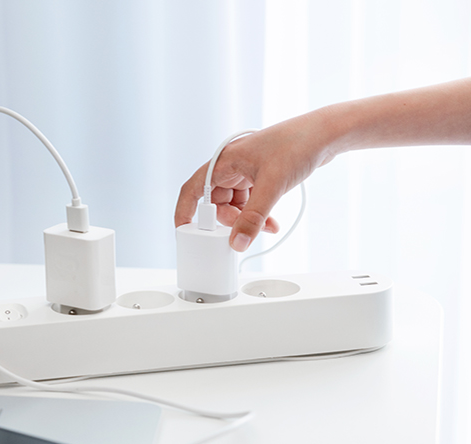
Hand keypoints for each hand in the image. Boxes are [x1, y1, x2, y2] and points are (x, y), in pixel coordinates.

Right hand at [174, 111, 335, 251]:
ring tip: (266, 226)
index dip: (185, 211)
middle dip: (229, 220)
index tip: (183, 232)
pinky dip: (258, 213)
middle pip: (215, 203)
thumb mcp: (272, 186)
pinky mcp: (260, 176)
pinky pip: (250, 202)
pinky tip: (271, 222)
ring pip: (234, 205)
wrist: (325, 134)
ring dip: (247, 219)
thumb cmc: (297, 145)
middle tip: (244, 230)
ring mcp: (245, 171)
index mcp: (224, 161)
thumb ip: (253, 218)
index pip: (193, 189)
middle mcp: (231, 166)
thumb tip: (237, 243)